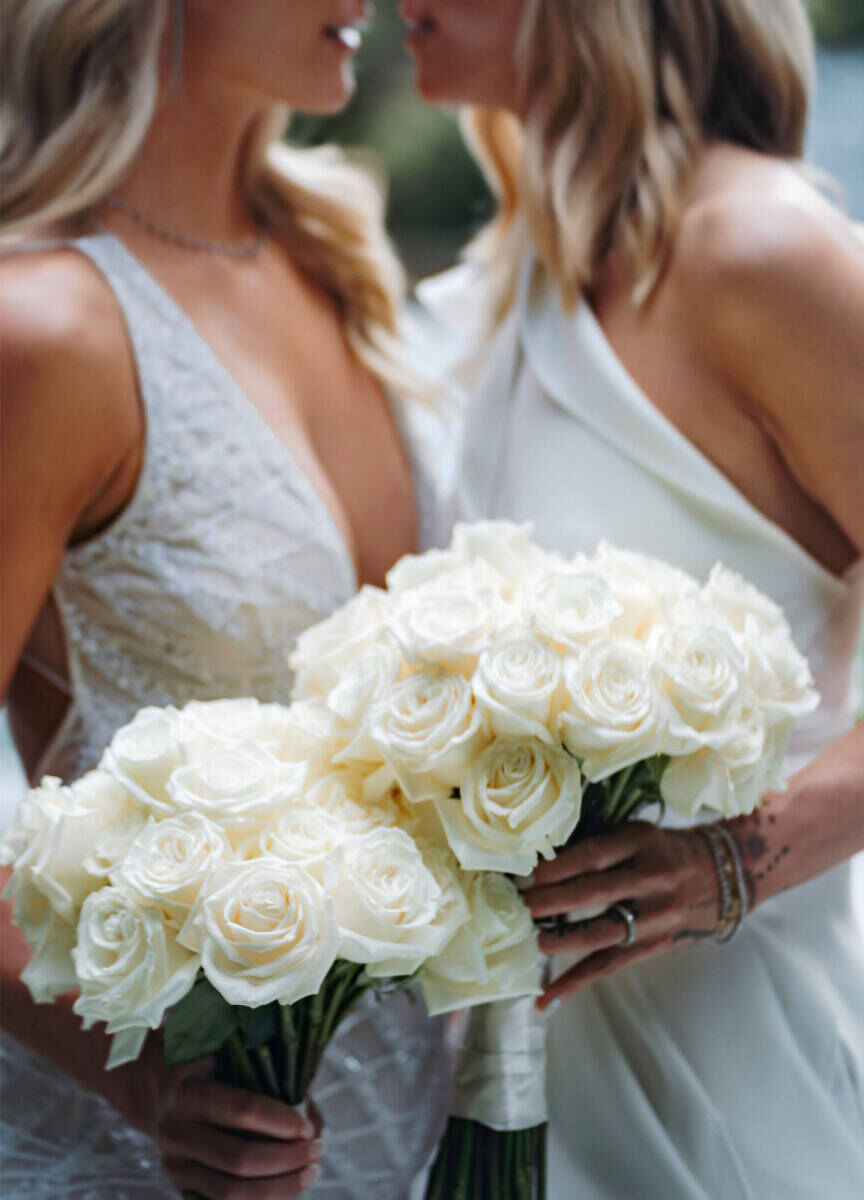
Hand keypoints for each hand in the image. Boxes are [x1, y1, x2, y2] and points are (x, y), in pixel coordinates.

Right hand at [159, 1075, 324, 1199]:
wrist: (158, 1086)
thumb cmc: (210, 1063)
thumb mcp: (232, 1053)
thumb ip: (271, 1076)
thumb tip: (313, 1120)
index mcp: (188, 1091)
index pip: (243, 1111)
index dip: (282, 1123)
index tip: (309, 1128)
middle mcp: (175, 1131)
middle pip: (239, 1159)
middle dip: (287, 1160)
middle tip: (319, 1151)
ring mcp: (173, 1165)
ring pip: (230, 1193)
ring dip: (278, 1188)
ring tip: (310, 1172)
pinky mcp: (178, 1186)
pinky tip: (283, 1189)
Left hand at [523, 822, 721, 1010]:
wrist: (723, 875)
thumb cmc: (667, 849)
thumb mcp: (638, 834)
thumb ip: (599, 844)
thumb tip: (540, 862)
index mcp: (643, 842)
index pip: (590, 856)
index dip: (552, 868)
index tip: (522, 874)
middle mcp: (652, 879)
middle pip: (590, 893)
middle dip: (546, 902)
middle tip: (514, 905)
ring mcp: (655, 917)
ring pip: (597, 934)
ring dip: (556, 940)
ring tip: (525, 940)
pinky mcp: (652, 946)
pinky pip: (608, 966)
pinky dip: (574, 983)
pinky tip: (546, 1000)